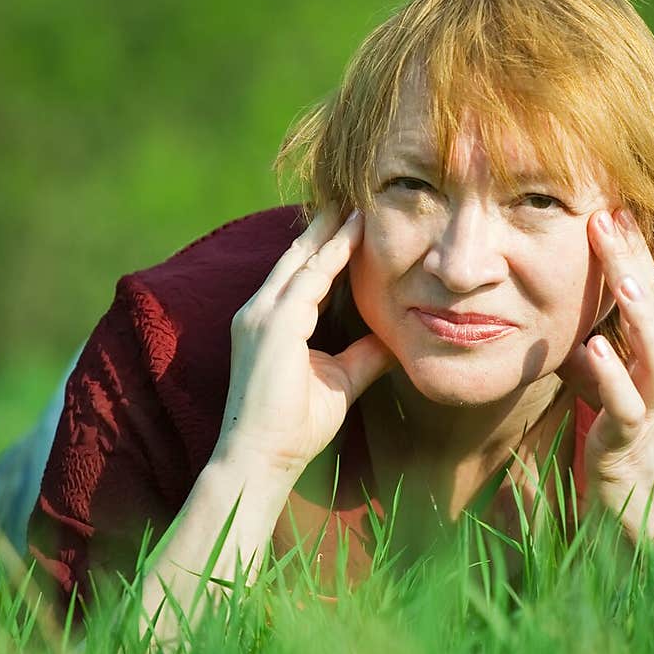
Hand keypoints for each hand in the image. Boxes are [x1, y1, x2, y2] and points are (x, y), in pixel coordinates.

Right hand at [217, 208, 395, 476]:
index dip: (324, 244)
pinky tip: (353, 234)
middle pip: (296, 254)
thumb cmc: (294, 427)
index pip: (300, 272)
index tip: (349, 219)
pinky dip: (331, 255)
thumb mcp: (340, 381)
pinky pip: (308, 280)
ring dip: (330, 230)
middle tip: (351, 193)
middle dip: (323, 224)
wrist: (261, 460)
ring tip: (355, 202)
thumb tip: (394, 338)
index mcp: (269, 321)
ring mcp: (261, 315)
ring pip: (301, 259)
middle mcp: (259, 310)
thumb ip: (364, 356)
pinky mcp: (272, 325)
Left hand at [557, 207, 653, 541]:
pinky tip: (593, 351)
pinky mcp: (632, 449)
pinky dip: (612, 379)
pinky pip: (627, 410)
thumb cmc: (629, 450)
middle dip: (634, 264)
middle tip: (611, 216)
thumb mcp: (608, 389)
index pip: (647, 294)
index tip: (612, 205)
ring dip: (638, 315)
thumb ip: (588, 354)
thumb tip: (550, 318)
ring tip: (619, 277)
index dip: (632, 252)